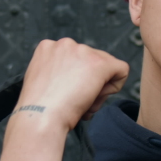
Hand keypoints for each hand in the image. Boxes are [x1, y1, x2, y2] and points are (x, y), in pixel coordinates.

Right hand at [0, 38, 128, 160]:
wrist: (41, 117)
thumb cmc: (38, 109)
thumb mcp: (40, 82)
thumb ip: (55, 73)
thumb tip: (73, 79)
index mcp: (48, 47)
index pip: (74, 59)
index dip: (73, 79)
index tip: (65, 93)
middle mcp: (65, 44)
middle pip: (90, 62)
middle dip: (87, 83)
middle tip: (75, 102)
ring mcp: (83, 52)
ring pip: (104, 68)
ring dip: (97, 89)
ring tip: (82, 104)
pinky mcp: (100, 63)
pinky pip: (121, 70)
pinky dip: (115, 86)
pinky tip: (97, 98)